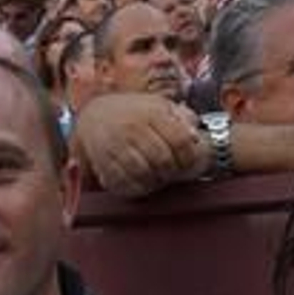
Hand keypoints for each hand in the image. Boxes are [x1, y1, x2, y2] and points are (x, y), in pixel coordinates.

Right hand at [71, 93, 206, 198]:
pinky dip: (137, 188)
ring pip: (144, 174)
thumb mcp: (160, 106)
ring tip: (157, 177)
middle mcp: (133, 128)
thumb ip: (183, 118)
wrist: (95, 116)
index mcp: (153, 113)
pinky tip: (141, 182)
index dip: (190, 157)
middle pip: (164, 161)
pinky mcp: (103, 162)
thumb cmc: (134, 114)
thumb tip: (198, 136)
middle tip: (172, 173)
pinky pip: (125, 184)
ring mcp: (116, 146)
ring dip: (155, 182)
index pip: (181, 140)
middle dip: (172, 172)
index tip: (189, 163)